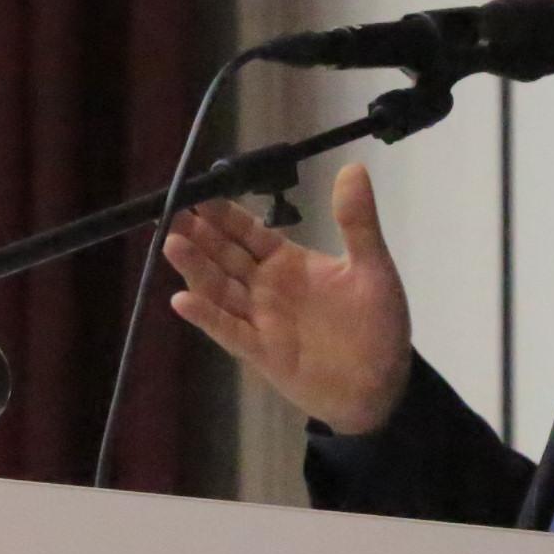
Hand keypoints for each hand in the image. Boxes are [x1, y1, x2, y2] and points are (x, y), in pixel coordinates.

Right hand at [163, 162, 412, 434]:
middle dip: (200, 235)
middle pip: (225, 257)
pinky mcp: (260, 352)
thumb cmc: (377, 325)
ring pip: (220, 289)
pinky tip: (182, 300)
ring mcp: (260, 320)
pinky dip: (207, 317)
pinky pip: (229, 331)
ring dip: (196, 268)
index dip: (225, 214)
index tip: (201, 191)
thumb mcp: (372, 267)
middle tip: (172, 210)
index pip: (249, 233)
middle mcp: (266, 288)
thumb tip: (353, 168)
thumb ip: (358, 222)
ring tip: (171, 243)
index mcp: (288, 263)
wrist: (382, 385)